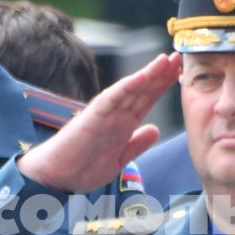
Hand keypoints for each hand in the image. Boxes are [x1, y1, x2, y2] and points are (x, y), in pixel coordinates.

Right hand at [17, 52, 177, 191]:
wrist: (55, 178)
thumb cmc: (82, 168)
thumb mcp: (120, 159)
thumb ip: (137, 144)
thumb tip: (156, 130)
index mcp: (122, 124)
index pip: (146, 100)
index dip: (163, 86)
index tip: (180, 72)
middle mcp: (115, 114)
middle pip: (142, 90)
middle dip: (160, 74)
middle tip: (178, 56)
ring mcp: (104, 113)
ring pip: (129, 89)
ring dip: (147, 74)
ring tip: (165, 60)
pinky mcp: (91, 116)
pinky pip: (111, 99)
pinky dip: (126, 87)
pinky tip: (141, 77)